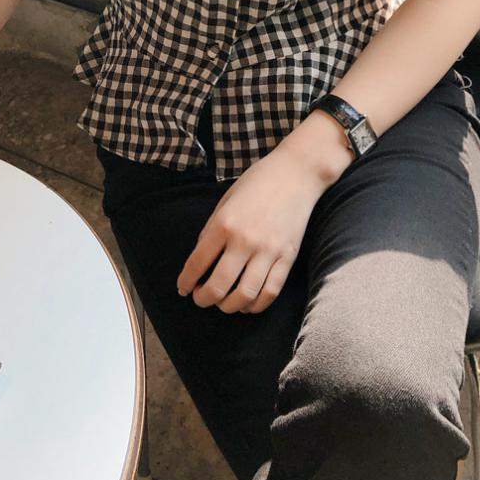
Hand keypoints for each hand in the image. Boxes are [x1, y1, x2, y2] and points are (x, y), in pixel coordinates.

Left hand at [176, 144, 330, 314]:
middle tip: (200, 299)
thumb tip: (200, 260)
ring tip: (222, 304)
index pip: (197, 264)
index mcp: (224, 223)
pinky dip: (256, 305)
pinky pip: (271, 291)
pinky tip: (247, 304)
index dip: (186, 281)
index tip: (183, 288)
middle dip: (204, 299)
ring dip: (229, 307)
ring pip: (245, 295)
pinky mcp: (288, 257)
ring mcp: (268, 250)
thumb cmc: (258, 182)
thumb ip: (212, 230)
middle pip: (218, 286)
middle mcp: (245, 240)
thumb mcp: (226, 200)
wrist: (296, 173)